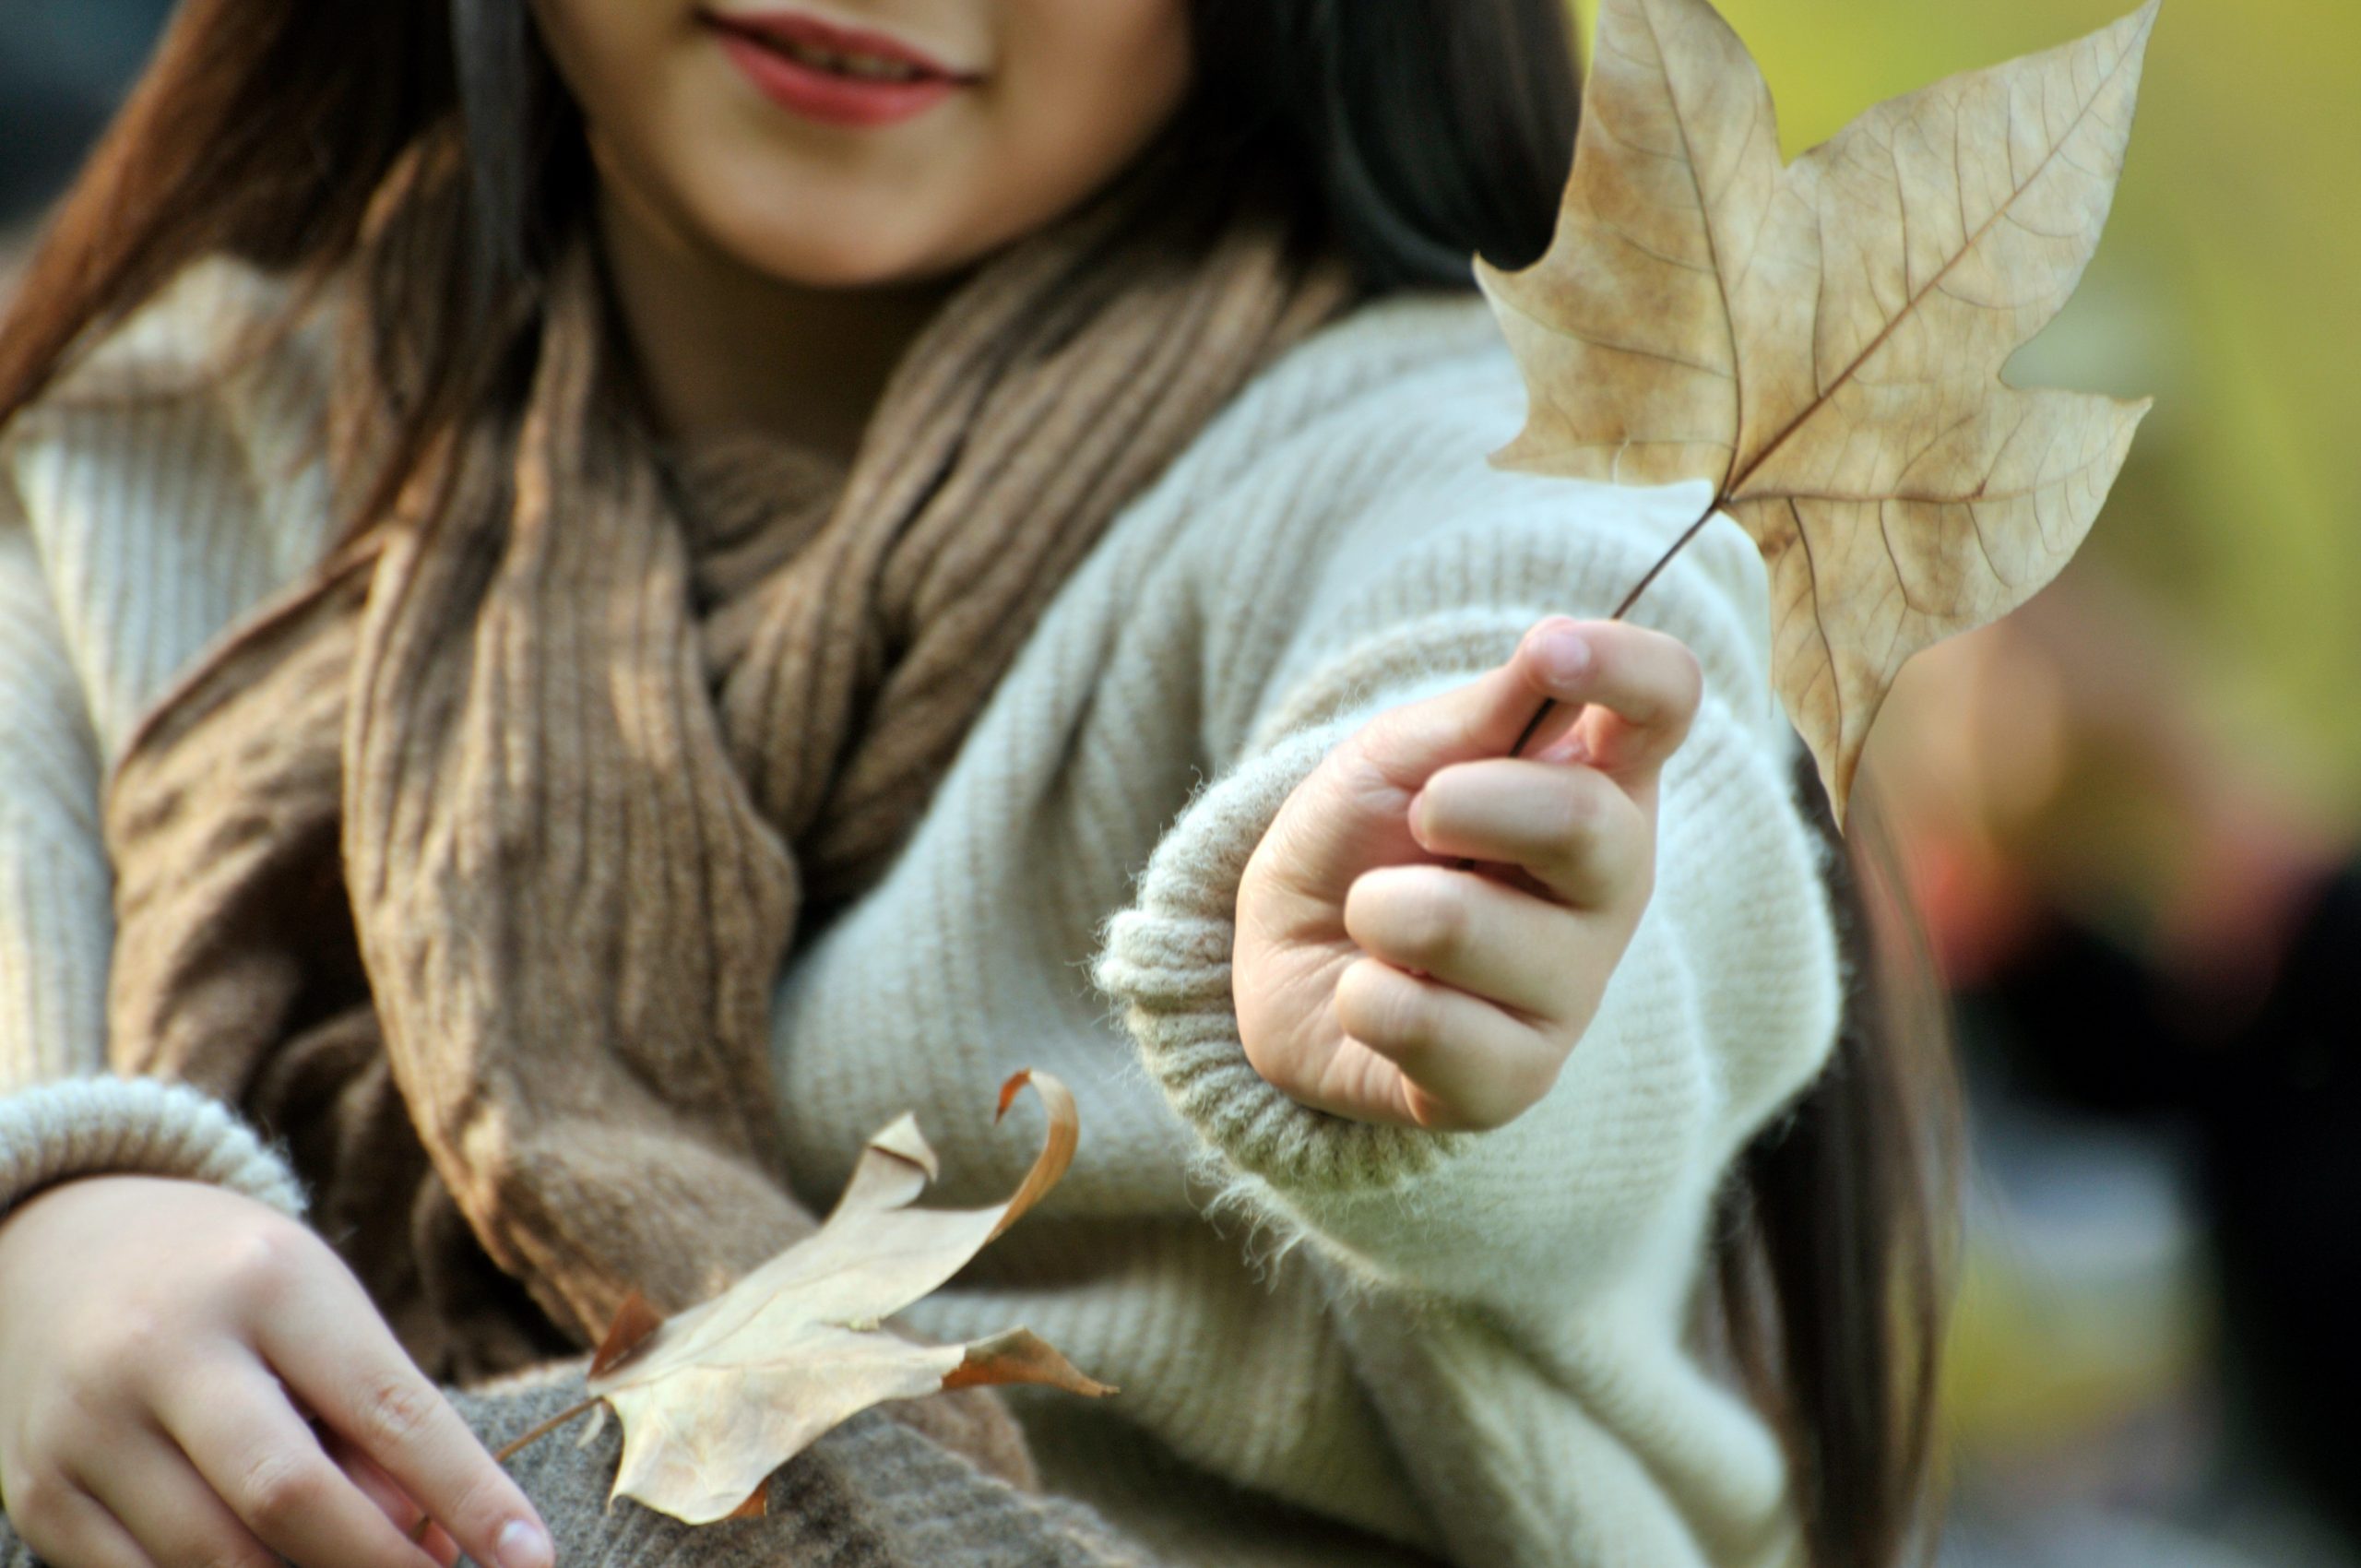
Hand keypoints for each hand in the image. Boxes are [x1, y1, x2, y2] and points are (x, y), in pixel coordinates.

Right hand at [0, 1175, 552, 1567]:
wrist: (67, 1246)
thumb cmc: (237, 1285)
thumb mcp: (324, 1309)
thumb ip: (382, 1420)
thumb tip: (438, 1547)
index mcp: (268, 1282)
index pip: (390, 1409)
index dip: (469, 1495)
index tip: (532, 1559)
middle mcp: (166, 1348)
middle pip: (290, 1497)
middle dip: (382, 1564)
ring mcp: (90, 1425)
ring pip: (215, 1559)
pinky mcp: (40, 1490)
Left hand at [1234, 616, 1702, 1130]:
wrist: (1283, 961)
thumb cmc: (1365, 841)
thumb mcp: (1405, 754)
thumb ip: (1489, 711)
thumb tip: (1557, 643)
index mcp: (1598, 782)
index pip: (1666, 706)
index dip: (1625, 668)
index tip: (1547, 650)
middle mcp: (1608, 888)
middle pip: (1588, 824)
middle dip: (1465, 802)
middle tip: (1416, 814)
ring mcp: (1569, 992)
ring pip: (1473, 931)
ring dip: (1380, 907)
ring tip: (1371, 918)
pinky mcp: (1512, 1082)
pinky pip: (1430, 1030)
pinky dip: (1363, 998)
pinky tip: (1368, 997)